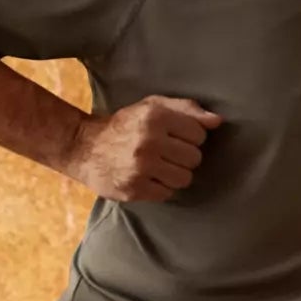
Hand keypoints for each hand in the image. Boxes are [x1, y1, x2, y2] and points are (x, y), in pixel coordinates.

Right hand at [63, 95, 220, 200]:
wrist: (83, 147)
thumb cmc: (125, 125)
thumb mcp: (151, 106)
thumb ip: (186, 109)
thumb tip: (217, 121)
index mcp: (155, 117)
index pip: (199, 134)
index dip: (190, 137)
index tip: (175, 138)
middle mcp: (148, 141)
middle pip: (194, 158)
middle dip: (183, 157)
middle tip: (166, 153)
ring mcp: (140, 167)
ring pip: (184, 179)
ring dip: (174, 174)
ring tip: (157, 166)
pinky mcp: (133, 189)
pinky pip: (167, 193)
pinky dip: (160, 188)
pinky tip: (147, 178)